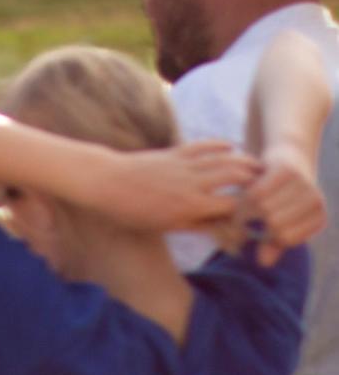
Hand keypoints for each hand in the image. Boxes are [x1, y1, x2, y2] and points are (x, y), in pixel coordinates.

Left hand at [89, 141, 258, 229]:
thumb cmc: (132, 211)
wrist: (105, 183)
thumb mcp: (166, 226)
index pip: (234, 207)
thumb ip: (197, 225)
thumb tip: (223, 229)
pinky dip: (220, 145)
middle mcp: (193, 184)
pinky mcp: (175, 152)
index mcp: (192, 206)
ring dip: (245, 163)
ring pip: (225, 160)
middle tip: (270, 186)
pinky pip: (203, 146)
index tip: (260, 213)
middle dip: (257, 182)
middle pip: (236, 179)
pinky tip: (231, 146)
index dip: (250, 211)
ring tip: (259, 168)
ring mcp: (185, 165)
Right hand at [239, 142, 327, 265]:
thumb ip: (274, 242)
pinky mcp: (287, 169)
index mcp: (318, 218)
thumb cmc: (281, 193)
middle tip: (241, 215)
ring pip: (263, 208)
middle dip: (253, 221)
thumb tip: (263, 263)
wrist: (288, 154)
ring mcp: (304, 184)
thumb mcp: (280, 220)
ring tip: (243, 203)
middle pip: (274, 223)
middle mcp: (316, 201)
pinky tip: (244, 191)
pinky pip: (257, 191)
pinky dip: (246, 193)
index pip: (285, 238)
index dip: (265, 236)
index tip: (253, 230)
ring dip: (246, 207)